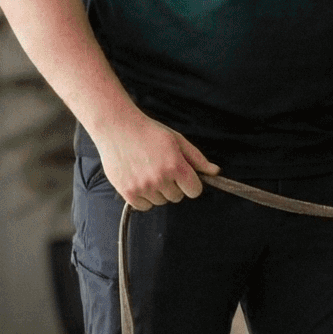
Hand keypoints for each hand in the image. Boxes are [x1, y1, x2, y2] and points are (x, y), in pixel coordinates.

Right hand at [95, 110, 217, 210]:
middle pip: (177, 197)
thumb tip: (215, 172)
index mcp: (175, 166)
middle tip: (161, 168)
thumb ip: (197, 159)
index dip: (191, 183)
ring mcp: (143, 187)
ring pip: (160, 202)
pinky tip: (139, 180)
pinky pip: (144, 206)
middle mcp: (160, 178)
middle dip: (173, 185)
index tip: (183, 176)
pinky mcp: (127, 192)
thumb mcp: (177, 140)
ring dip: (158, 191)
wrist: (116, 127)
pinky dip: (143, 198)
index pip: (194, 191)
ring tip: (147, 171)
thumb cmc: (149, 132)